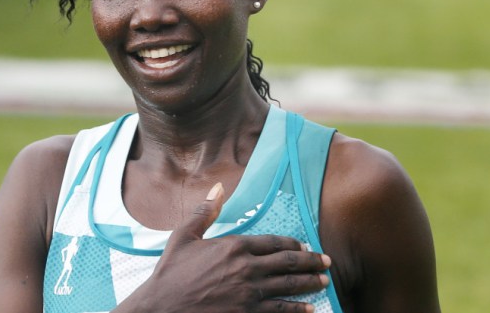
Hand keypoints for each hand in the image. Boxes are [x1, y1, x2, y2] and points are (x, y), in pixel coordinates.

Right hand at [133, 183, 330, 312]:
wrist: (162, 307)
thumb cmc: (171, 272)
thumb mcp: (184, 236)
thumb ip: (205, 212)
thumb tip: (218, 188)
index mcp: (234, 246)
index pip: (273, 242)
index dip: (292, 244)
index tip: (304, 245)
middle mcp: (246, 268)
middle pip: (288, 262)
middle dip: (311, 261)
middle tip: (327, 262)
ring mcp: (249, 293)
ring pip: (289, 286)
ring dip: (310, 283)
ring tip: (324, 281)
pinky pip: (280, 310)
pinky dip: (297, 309)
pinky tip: (310, 308)